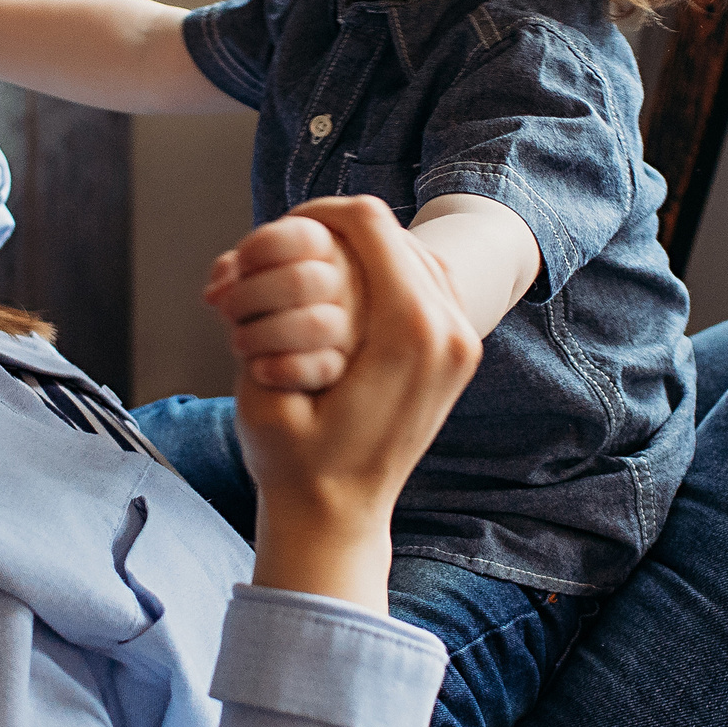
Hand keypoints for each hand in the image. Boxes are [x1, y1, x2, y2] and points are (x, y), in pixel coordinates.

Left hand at [205, 214, 365, 392]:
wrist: (298, 344)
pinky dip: (281, 369)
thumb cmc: (275, 298)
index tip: (241, 266)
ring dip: (262, 335)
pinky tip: (259, 369)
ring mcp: (351, 325)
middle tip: (229, 309)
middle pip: (300, 281)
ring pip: (316, 326)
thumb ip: (235, 270)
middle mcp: (348, 283)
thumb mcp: (258, 272)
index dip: (258, 249)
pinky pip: (321, 369)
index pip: (303, 236)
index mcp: (329, 248)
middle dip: (249, 296)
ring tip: (239, 341)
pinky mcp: (344, 365)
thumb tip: (217, 293)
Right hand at [228, 197, 480, 611]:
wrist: (338, 517)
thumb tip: (272, 246)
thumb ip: (276, 311)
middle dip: (340, 227)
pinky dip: (387, 274)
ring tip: (319, 263)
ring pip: (416, 251)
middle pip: (397, 231)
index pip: (369, 222)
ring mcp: (461, 341)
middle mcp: (449, 330)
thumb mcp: (266, 381)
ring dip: (365, 250)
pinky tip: (349, 292)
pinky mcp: (460, 352)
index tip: (283, 222)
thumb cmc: (293, 458)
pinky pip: (427, 282)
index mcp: (409, 330)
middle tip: (295, 241)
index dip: (319, 209)